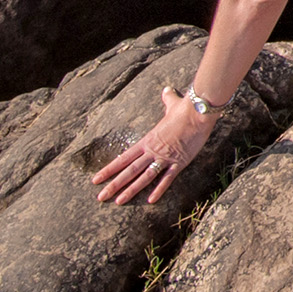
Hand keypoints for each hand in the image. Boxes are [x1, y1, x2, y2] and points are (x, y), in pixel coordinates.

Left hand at [91, 85, 217, 204]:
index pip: (123, 158)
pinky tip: (150, 200)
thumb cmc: (184, 108)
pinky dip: (159, 190)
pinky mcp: (179, 162)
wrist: (197, 112)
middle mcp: (152, 151)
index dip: (108, 169)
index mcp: (147, 140)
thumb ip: (166, 99)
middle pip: (129, 171)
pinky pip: (167, 179)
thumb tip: (166, 90)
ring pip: (144, 177)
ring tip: (119, 201)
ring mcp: (164, 158)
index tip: (95, 179)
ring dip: (131, 190)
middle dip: (114, 185)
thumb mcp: (172, 104)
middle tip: (101, 197)